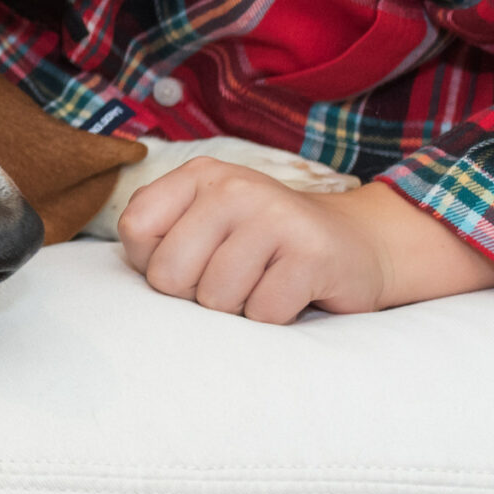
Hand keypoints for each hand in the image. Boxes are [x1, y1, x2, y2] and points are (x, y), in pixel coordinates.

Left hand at [117, 158, 493, 322]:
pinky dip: (274, 318)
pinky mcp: (312, 254)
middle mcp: (235, 187)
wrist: (358, 244)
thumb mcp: (207, 224)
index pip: (135, 231)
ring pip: (216, 300)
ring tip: (265, 281)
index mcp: (200, 175)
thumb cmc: (263, 244)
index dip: (155, 263)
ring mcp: (275, 216)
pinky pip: (262, 314)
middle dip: (197, 293)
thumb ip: (162, 237)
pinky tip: (293, 291)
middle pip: (169, 275)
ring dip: (239, 307)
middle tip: (235, 276)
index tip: (192, 259)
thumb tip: (143, 274)